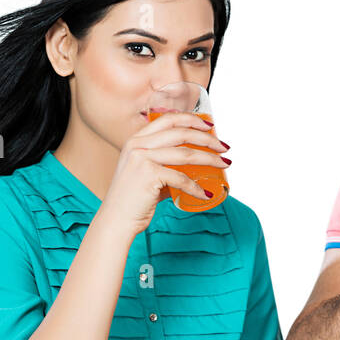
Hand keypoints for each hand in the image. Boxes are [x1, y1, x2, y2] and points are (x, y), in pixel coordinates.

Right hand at [94, 112, 229, 236]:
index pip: (168, 119)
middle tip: (224, 147)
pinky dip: (197, 187)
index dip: (192, 120)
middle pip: (181, 133)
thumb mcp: (145, 173)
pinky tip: (206, 193)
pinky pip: (181, 179)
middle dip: (207, 139)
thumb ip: (165, 165)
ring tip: (224, 164)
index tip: (210, 127)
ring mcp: (142, 158)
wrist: (115, 220)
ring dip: (210, 159)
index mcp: (136, 140)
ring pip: (185, 153)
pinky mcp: (149, 175)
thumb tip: (194, 165)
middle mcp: (137, 144)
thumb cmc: (133, 199)